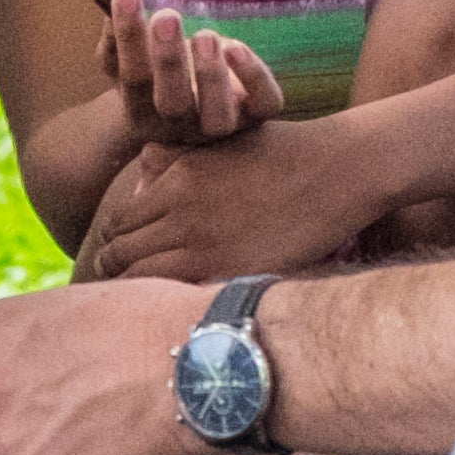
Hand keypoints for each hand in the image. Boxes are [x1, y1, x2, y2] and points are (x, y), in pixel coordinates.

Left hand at [79, 120, 391, 287]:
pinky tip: (176, 309)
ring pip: (141, 280)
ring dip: (138, 292)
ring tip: (143, 305)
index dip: (116, 244)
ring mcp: (205, 245)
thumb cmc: (284, 154)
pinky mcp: (232, 271)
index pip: (116, 224)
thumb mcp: (220, 145)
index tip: (123, 259)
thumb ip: (175, 158)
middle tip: (122, 289)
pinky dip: (170, 303)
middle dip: (117, 271)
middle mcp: (180, 213)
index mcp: (174, 181)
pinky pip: (180, 296)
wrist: (338, 169)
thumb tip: (142, 171)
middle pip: (119, 254)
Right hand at [100, 0, 280, 148]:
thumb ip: (116, 40)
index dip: (129, 39)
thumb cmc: (157, 77)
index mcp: (143, 114)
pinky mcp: (256, 114)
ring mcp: (220, 125)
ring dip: (211, 75)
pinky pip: (264, 104)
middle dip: (169, 60)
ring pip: (219, 117)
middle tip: (166, 17)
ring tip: (204, 34)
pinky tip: (235, 46)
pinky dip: (255, 77)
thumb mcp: (129, 62)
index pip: (133, 80)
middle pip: (173, 104)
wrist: (196, 110)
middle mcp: (181, 127)